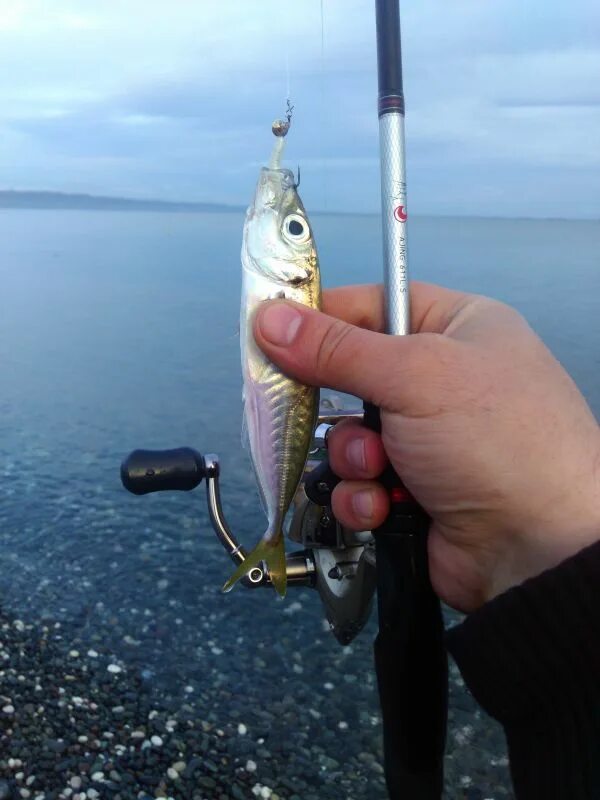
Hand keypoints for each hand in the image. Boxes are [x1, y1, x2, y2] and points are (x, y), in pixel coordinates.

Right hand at [253, 283, 599, 611]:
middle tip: (314, 408)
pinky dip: (364, 496)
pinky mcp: (412, 490)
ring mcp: (427, 439)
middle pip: (351, 374)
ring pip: (349, 434)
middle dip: (336, 403)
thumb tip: (269, 318)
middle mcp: (441, 380)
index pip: (371, 305)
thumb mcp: (415, 376)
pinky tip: (386, 505)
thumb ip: (336, 349)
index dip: (319, 317)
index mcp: (457, 328)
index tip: (270, 329)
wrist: (540, 551)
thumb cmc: (498, 441)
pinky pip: (359, 483)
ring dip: (354, 456)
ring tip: (380, 469)